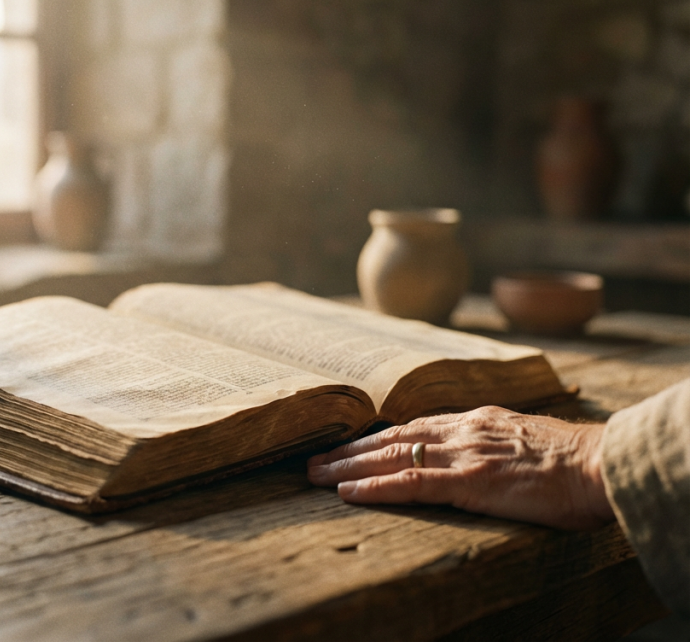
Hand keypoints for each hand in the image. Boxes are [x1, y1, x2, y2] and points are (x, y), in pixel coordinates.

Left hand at [307, 406, 615, 529]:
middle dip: (349, 449)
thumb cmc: (571, 458)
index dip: (375, 436)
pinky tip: (347, 492)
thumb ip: (492, 440)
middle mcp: (460, 430)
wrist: (599, 464)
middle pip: (390, 437)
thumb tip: (476, 450)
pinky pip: (411, 483)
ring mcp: (462, 455)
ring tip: (314, 474)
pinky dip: (375, 487)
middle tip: (313, 457)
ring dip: (347, 466)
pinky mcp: (469, 482)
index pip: (411, 425)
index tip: (347, 443)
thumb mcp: (523, 437)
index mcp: (474, 420)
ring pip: (390, 456)